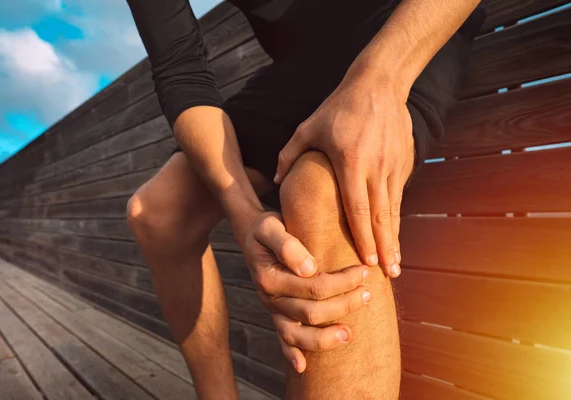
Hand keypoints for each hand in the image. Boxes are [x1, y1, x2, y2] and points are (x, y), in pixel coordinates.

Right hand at [243, 211, 371, 372]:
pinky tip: (303, 368)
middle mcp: (270, 299)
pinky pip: (283, 340)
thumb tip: (309, 268)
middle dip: (344, 305)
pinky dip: (292, 355)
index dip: (342, 281)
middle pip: (312, 312)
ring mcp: (273, 310)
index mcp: (270, 278)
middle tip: (368, 293)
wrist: (252, 234)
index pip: (313, 287)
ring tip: (351, 333)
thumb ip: (287, 245)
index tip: (363, 270)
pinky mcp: (276, 315)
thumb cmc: (266, 228)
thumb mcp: (271, 226)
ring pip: (299, 335)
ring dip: (326, 337)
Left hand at [274, 71, 415, 277]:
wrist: (379, 84)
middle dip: (385, 248)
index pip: (357, 208)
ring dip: (395, 238)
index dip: (363, 237)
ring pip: (394, 209)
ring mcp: (392, 165)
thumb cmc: (338, 107)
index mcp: (349, 162)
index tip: (366, 261)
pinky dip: (397, 218)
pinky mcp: (403, 161)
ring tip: (395, 263)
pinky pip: (398, 196)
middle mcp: (375, 167)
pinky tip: (395, 235)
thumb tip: (275, 182)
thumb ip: (289, 155)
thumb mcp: (308, 128)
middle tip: (389, 274)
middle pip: (381, 216)